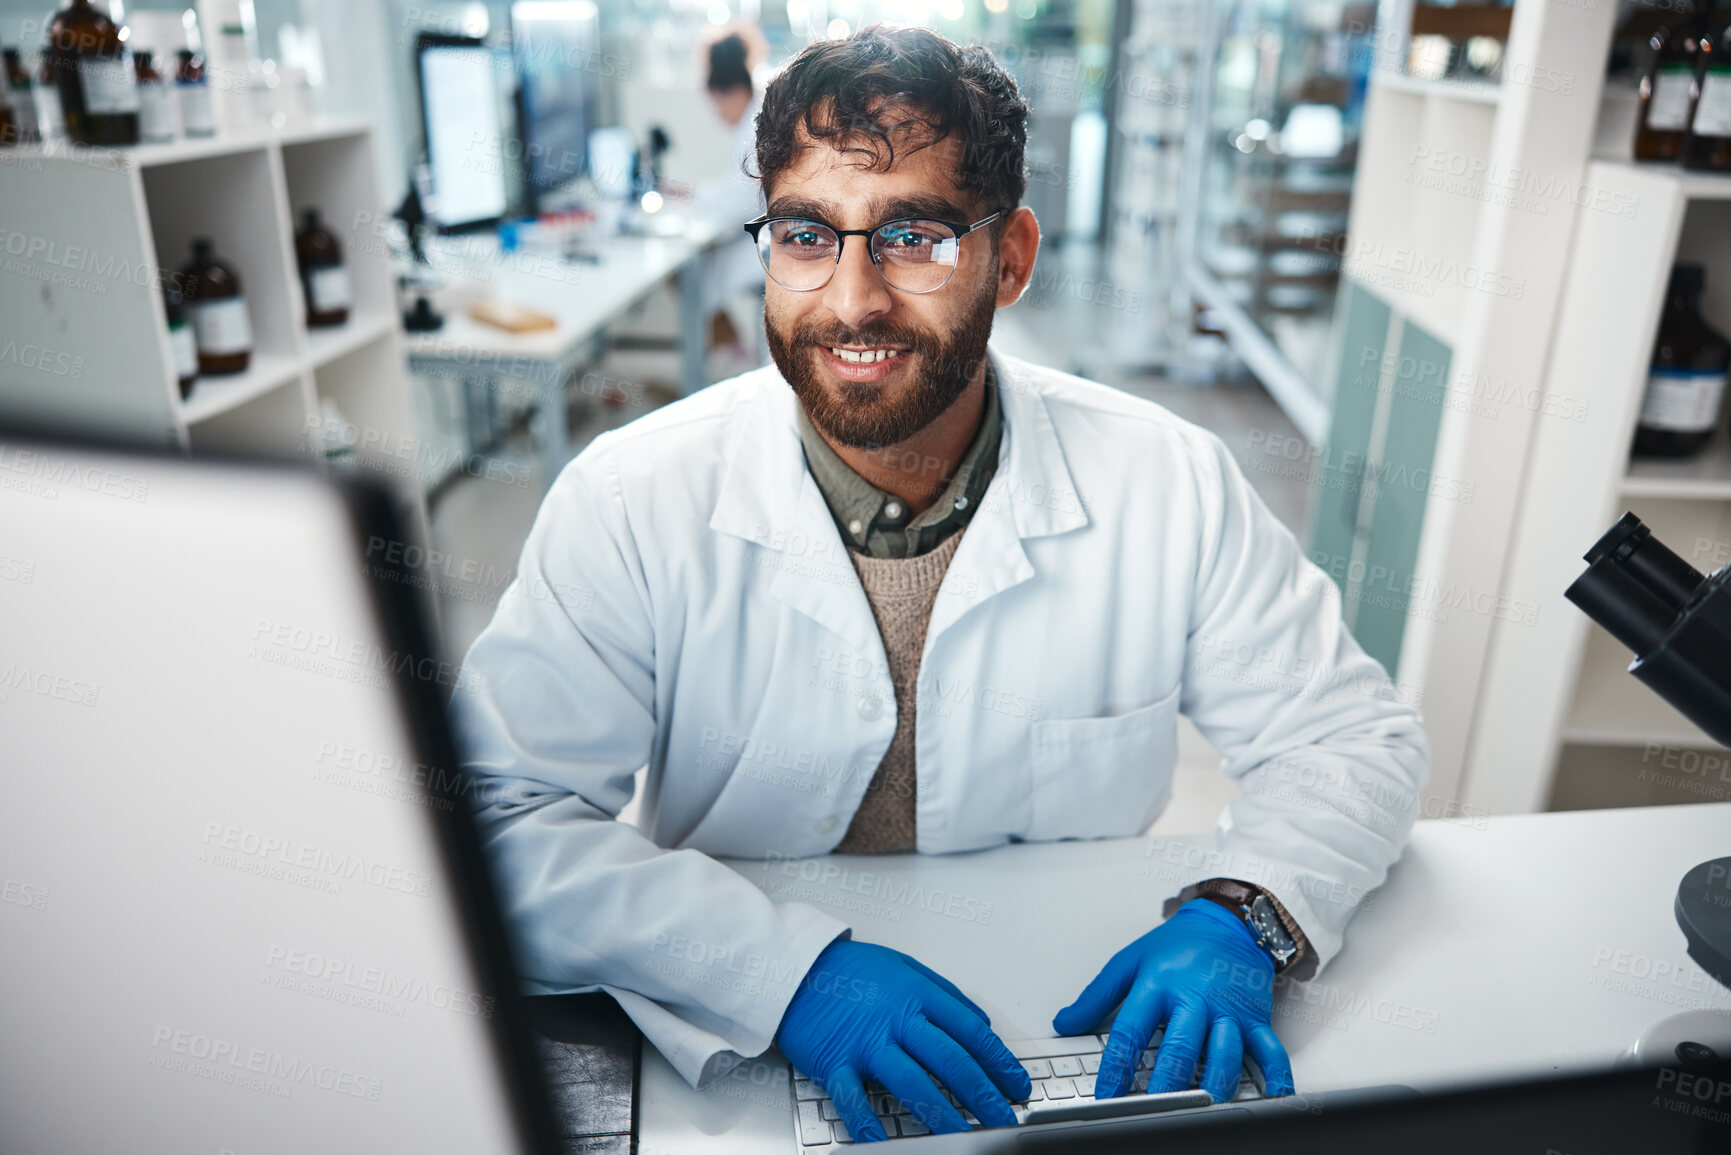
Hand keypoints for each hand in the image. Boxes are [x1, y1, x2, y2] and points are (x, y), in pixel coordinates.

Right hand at [776, 938, 1030, 1141]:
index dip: (999, 1062)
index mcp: (917, 994)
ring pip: (913, 1084)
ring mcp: (866, 1043)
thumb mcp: (905, 967)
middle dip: (983, 1095)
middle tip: (1004, 1118)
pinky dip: (869, 1125)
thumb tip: (981, 1023)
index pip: (971, 1032)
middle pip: (950, 1061)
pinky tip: (885, 1144)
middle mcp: (896, 1019)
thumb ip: (946, 995)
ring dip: (944, 1116)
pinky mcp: (835, 1062)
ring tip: (968, 1137)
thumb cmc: (850, 969)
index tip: (1017, 1085)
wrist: (794, 967)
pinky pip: (855, 1100)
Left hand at [1052, 898, 1295, 1102]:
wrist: (1227, 921)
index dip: (1116, 1067)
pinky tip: (1273, 1099)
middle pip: (1180, 1049)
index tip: (1106, 1096)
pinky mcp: (1256, 1019)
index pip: (1131, 1032)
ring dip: (1214, 1087)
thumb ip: (1096, 995)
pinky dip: (1276, 1078)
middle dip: (1166, 1086)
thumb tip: (1064, 1022)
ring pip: (1224, 1055)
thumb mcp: (1130, 961)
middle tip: (1153, 1112)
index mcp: (1159, 984)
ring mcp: (1228, 1011)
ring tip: (1201, 1112)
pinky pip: (1270, 1051)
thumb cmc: (1178, 944)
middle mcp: (1195, 999)